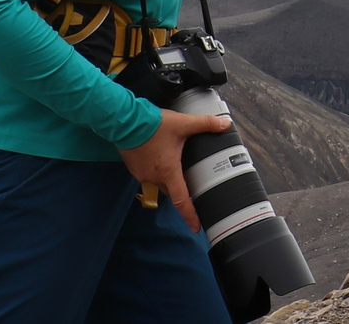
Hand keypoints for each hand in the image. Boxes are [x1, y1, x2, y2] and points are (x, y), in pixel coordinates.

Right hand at [119, 106, 227, 229]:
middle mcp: (154, 177)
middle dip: (180, 187)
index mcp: (169, 171)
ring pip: (159, 181)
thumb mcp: (182, 123)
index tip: (196, 227)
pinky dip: (154, 168)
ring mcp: (142, 174)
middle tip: (188, 181)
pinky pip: (147, 174)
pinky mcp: (133, 167)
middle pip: (171, 190)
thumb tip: (224, 125)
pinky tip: (157, 155)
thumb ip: (205, 124)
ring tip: (171, 161)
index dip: (190, 215)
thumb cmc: (152, 125)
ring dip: (166, 175)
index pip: (181, 200)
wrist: (124, 120)